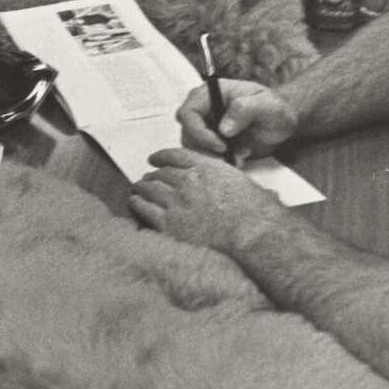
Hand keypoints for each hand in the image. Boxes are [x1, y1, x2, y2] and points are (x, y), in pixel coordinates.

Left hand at [129, 146, 285, 253]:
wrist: (250, 233)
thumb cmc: (253, 210)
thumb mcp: (238, 181)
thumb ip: (222, 177)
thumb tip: (222, 182)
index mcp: (204, 167)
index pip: (175, 156)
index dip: (161, 156)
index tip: (154, 158)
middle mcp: (187, 180)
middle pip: (160, 173)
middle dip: (152, 176)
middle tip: (147, 179)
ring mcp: (176, 202)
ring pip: (149, 188)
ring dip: (141, 188)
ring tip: (138, 190)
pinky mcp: (169, 224)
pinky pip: (144, 208)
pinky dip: (137, 203)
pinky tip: (134, 203)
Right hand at [177, 79, 297, 159]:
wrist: (281, 125)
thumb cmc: (274, 109)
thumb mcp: (267, 105)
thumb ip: (246, 109)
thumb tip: (224, 128)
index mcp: (211, 93)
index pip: (188, 113)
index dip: (198, 131)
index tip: (221, 145)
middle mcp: (203, 109)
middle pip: (187, 133)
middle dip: (206, 148)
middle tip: (230, 153)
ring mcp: (206, 127)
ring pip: (194, 147)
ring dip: (215, 157)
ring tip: (241, 155)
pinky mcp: (211, 143)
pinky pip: (205, 156)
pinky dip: (220, 162)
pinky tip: (240, 158)